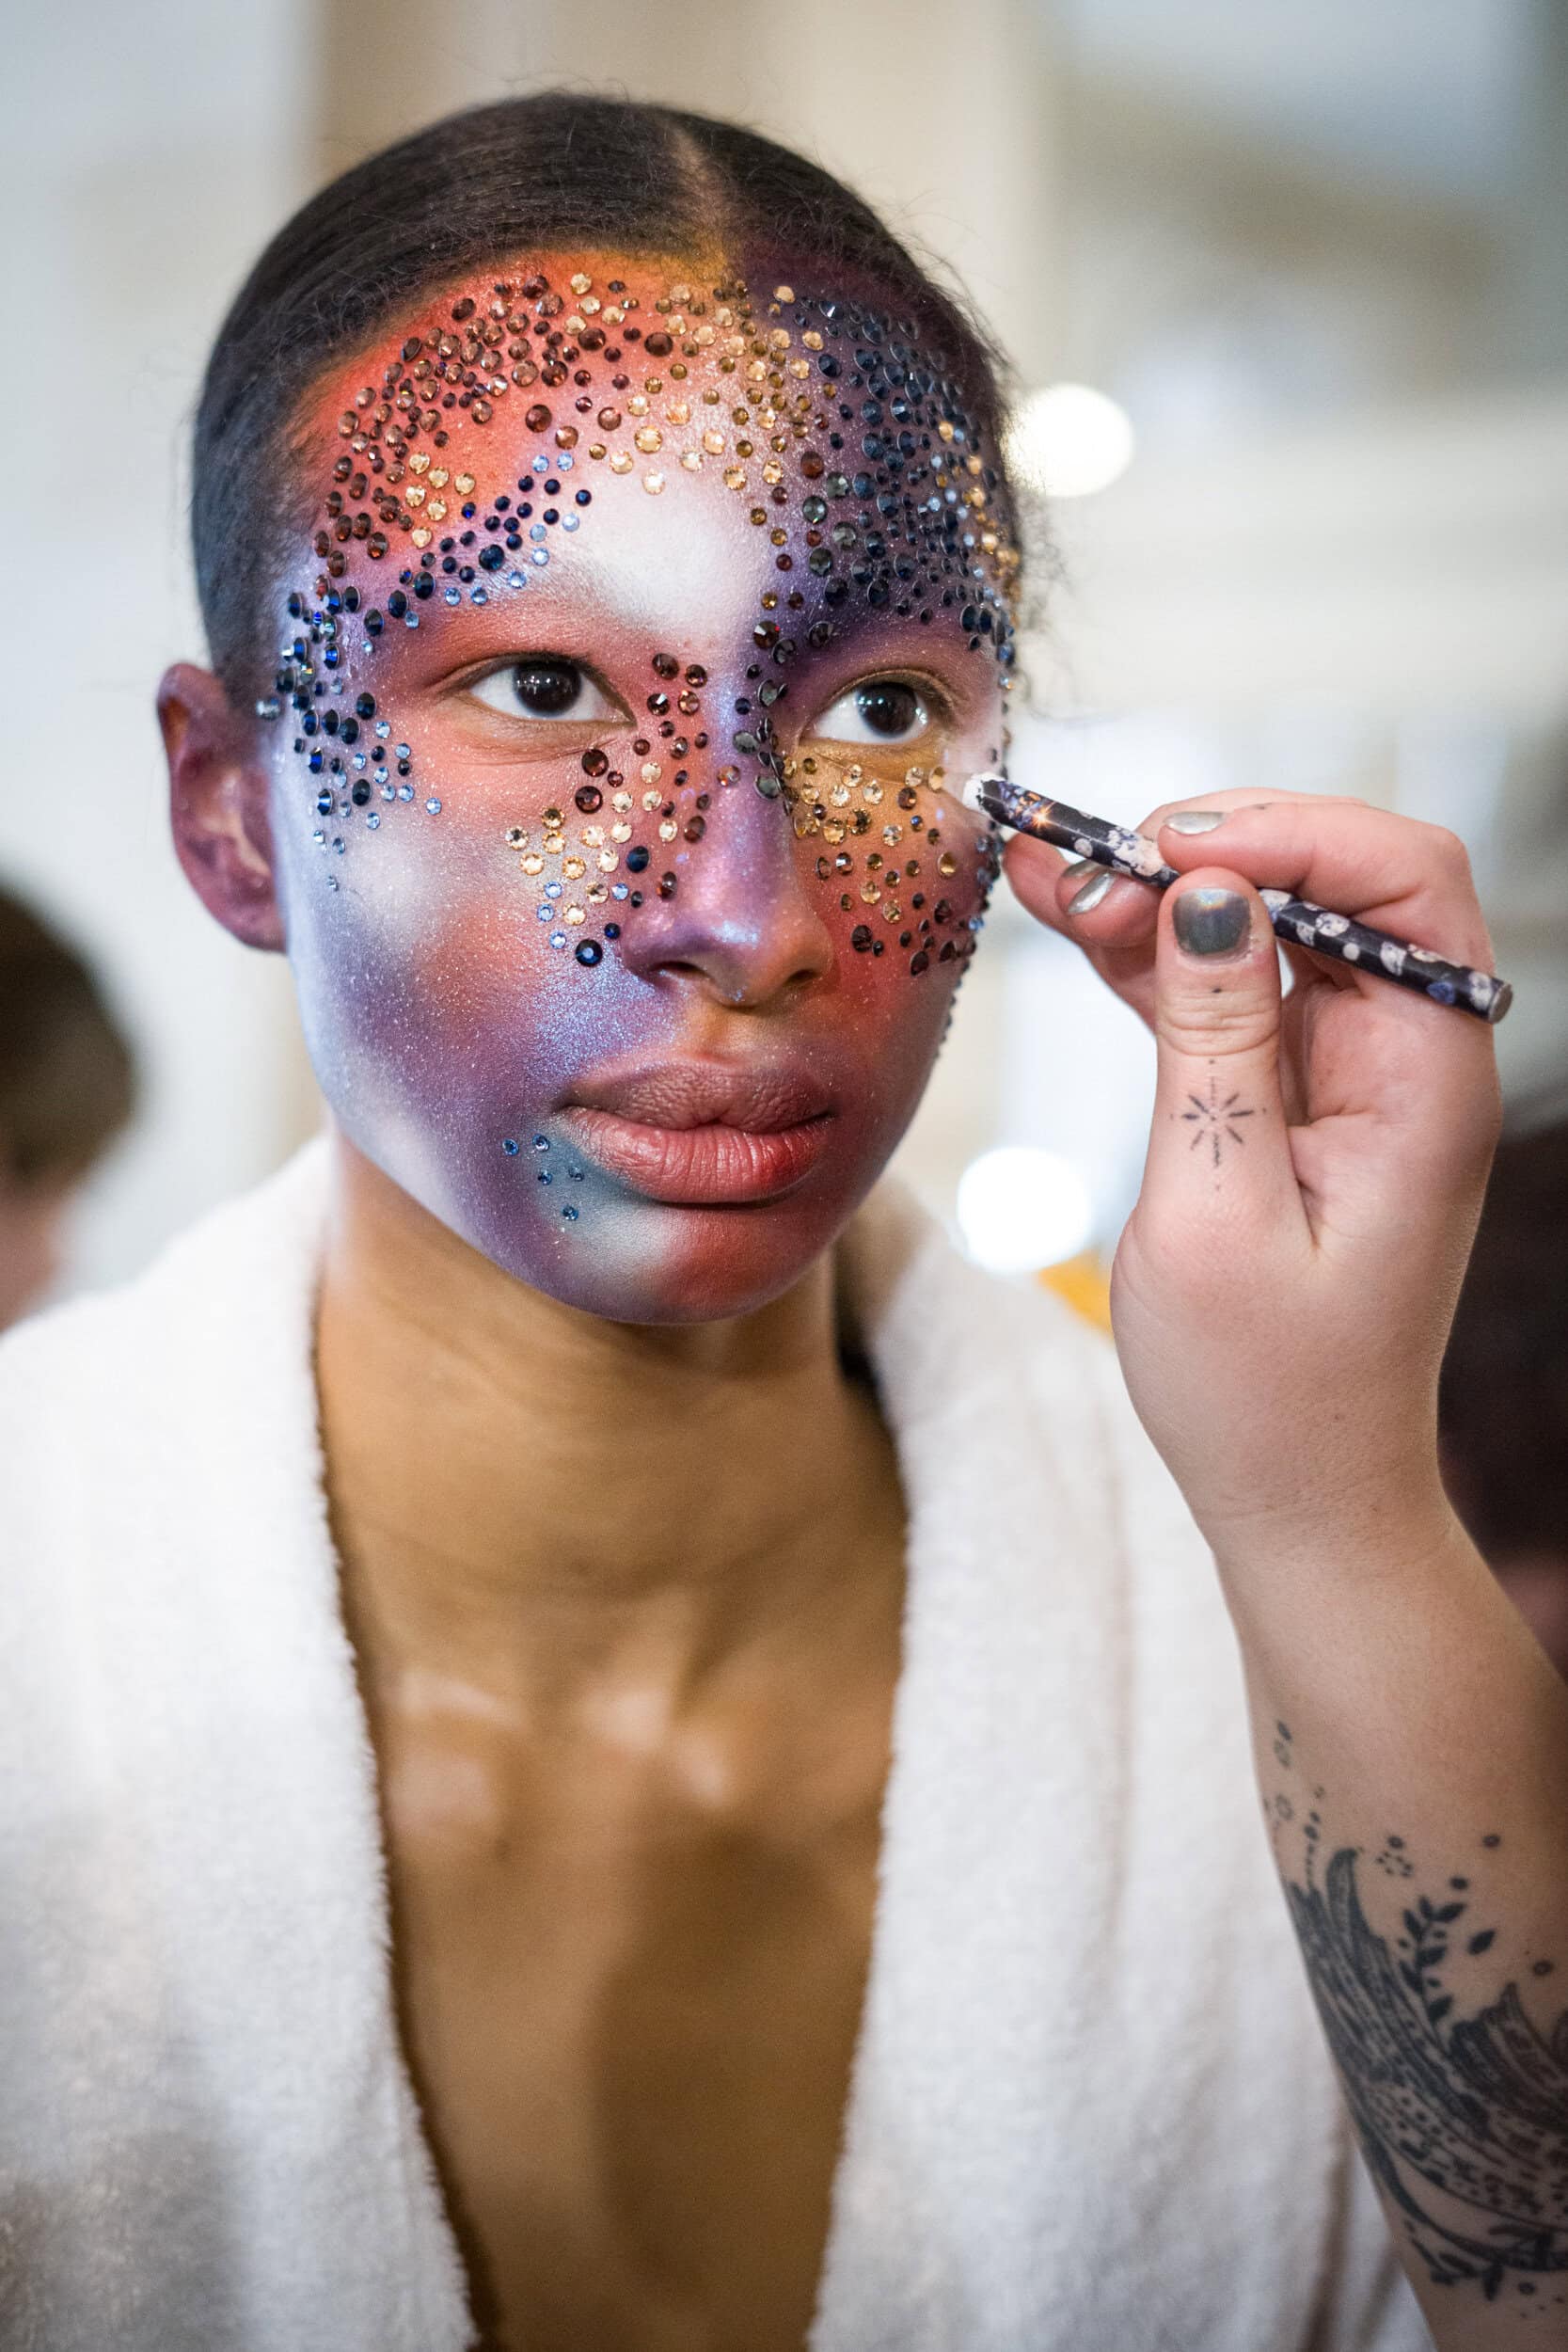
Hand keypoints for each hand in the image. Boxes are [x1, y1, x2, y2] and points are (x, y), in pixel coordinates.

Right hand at [1006, 792, 1501, 1569]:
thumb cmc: (1266, 1390)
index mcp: (1427, 1080)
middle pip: (1332, 885)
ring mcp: (1348, 1075)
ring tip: (1049, 876)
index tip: (1165, 848)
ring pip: (1266, 928)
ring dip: (1161, 896)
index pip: (1405, 882)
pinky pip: (1227, 993)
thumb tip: (1206, 893)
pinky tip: (1072, 923)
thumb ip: (1212, 1041)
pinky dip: (1153, 957)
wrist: (1299, 1497)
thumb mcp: (1215, 1210)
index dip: (1292, 833)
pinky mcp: (1291, 1099)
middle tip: (1084, 866)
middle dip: (1210, 852)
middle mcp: (1404, 1058)